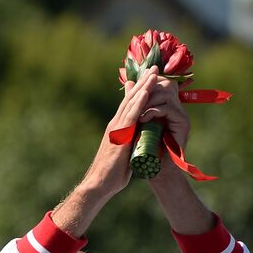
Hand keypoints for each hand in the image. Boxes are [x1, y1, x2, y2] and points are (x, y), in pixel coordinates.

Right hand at [52, 67, 164, 235]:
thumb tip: (138, 141)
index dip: (138, 91)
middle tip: (153, 67)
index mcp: (117, 129)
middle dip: (143, 82)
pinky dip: (139, 100)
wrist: (99, 184)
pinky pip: (132, 113)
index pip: (129, 106)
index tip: (146, 79)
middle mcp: (116, 124)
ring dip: (144, 85)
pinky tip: (147, 90)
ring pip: (132, 102)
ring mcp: (117, 128)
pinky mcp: (120, 134)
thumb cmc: (111, 174)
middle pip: (131, 98)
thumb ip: (130, 143)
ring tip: (153, 72)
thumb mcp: (123, 154)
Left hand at [138, 73, 189, 170]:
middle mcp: (176, 108)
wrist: (152, 170)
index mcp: (166, 105)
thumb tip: (129, 81)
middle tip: (134, 102)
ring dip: (148, 101)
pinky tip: (144, 119)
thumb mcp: (136, 120)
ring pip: (166, 93)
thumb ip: (135, 102)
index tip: (133, 90)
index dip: (147, 82)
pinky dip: (154, 111)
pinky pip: (169, 107)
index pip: (160, 82)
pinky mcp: (183, 123)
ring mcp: (180, 115)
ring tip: (137, 113)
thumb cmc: (142, 148)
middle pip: (164, 84)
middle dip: (147, 90)